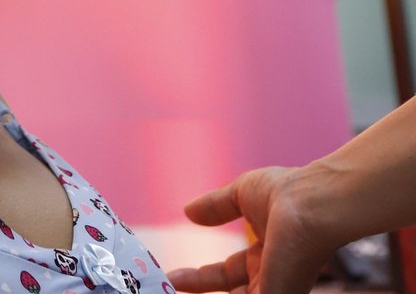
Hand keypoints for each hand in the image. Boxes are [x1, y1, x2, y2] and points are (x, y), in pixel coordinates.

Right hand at [165, 166, 333, 293]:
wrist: (309, 204)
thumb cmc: (285, 194)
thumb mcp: (242, 195)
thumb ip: (216, 206)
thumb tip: (188, 212)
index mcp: (266, 254)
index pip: (227, 274)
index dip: (199, 277)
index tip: (172, 276)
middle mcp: (272, 275)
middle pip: (233, 293)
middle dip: (201, 290)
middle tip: (169, 286)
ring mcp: (276, 289)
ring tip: (174, 291)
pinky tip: (189, 293)